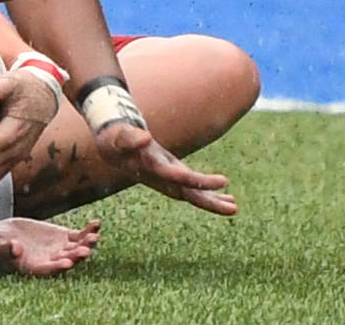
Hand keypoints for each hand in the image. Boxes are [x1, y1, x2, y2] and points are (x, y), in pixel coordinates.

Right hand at [0, 218, 100, 275]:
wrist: (3, 236)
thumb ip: (8, 249)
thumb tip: (16, 249)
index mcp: (36, 268)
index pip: (49, 269)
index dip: (58, 266)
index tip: (67, 263)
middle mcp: (52, 261)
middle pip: (68, 260)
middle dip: (76, 255)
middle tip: (85, 250)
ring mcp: (60, 249)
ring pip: (77, 248)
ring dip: (87, 244)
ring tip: (94, 236)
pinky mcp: (63, 237)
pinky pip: (79, 236)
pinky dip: (88, 231)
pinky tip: (97, 223)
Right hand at [94, 122, 236, 215]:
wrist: (109, 145)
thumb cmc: (113, 138)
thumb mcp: (117, 136)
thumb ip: (129, 138)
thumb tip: (146, 138)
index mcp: (149, 169)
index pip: (173, 176)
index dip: (191, 179)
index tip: (218, 179)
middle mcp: (161, 178)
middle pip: (187, 193)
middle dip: (208, 201)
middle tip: (232, 208)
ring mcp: (167, 178)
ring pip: (192, 194)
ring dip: (213, 201)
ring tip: (234, 207)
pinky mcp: (172, 173)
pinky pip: (193, 186)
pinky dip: (209, 191)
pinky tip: (226, 196)